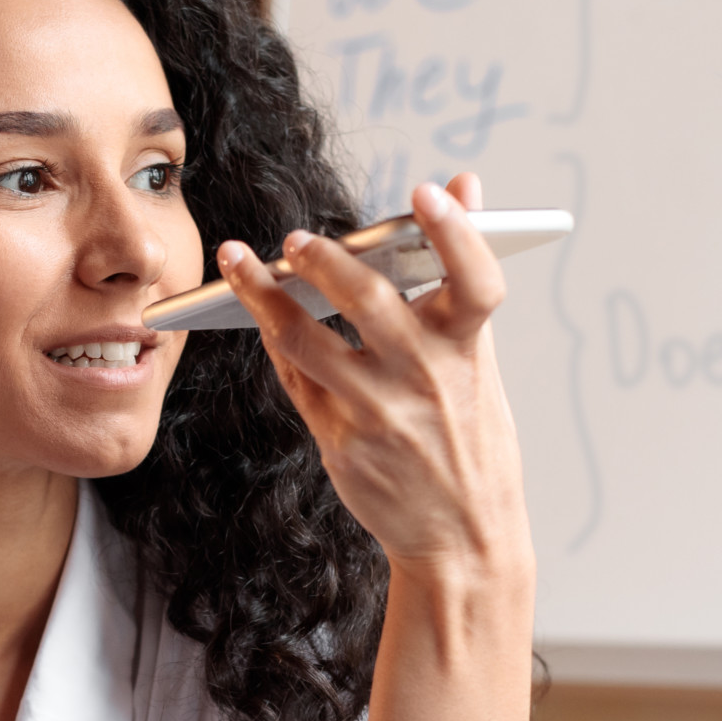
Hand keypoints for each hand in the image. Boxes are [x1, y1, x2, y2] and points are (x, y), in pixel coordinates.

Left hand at [218, 174, 532, 584]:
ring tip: (241, 262)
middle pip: (368, 301)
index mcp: (469, 348)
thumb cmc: (471, 434)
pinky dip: (273, 339)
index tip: (427, 191)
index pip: (474, 279)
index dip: (455, 233)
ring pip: (306, 339)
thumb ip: (461, 272)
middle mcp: (425, 376)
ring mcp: (378, 411)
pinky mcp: (340, 439)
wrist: (463, 536)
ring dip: (265, 296)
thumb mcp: (481, 357)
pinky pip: (294, 377)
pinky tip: (258, 312)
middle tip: (294, 239)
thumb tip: (466, 185)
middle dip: (325, 263)